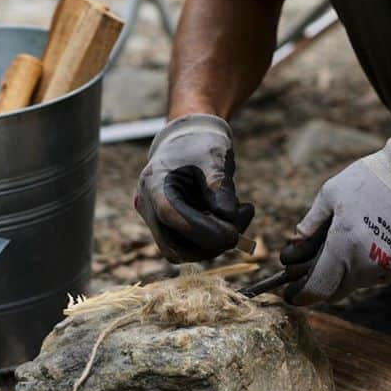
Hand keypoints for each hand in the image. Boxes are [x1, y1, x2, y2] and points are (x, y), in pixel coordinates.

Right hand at [135, 114, 253, 262]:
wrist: (189, 140)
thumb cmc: (201, 144)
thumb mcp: (214, 157)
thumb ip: (220, 186)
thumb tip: (229, 218)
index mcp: (154, 182)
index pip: (170, 215)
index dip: (201, 229)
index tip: (233, 234)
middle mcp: (148, 205)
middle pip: (173, 245)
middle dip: (211, 243)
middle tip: (241, 226)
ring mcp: (155, 219)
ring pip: (183, 250)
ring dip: (215, 243)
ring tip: (242, 212)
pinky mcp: (168, 228)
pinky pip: (190, 244)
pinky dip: (213, 237)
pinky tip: (235, 216)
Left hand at [280, 139, 390, 304]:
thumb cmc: (373, 179)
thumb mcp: (332, 193)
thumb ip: (310, 224)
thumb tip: (293, 247)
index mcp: (344, 246)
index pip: (317, 289)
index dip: (302, 294)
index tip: (293, 294)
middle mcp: (368, 265)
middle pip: (339, 289)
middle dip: (328, 279)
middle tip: (325, 260)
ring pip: (364, 282)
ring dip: (355, 269)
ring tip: (362, 236)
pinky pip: (388, 275)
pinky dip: (380, 264)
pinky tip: (384, 237)